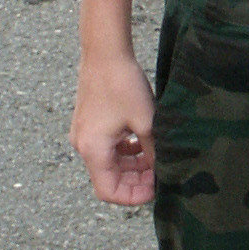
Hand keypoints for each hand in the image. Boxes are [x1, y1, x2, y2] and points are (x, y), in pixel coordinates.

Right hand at [70, 52, 156, 204]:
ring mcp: (85, 134)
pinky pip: (107, 148)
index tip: (155, 191)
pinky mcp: (90, 124)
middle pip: (109, 178)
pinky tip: (144, 143)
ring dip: (133, 165)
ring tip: (157, 159)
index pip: (108, 191)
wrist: (105, 52)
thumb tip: (165, 170)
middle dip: (136, 180)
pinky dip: (125, 151)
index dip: (133, 196)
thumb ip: (154, 151)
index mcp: (93, 150)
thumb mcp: (146, 122)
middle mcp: (83, 145)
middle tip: (162, 174)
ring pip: (110, 163)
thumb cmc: (123, 84)